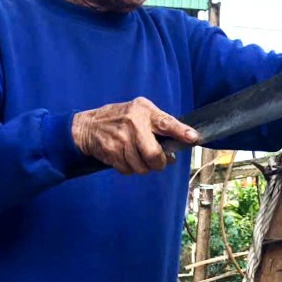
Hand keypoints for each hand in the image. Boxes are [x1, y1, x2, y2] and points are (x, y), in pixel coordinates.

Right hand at [72, 97, 199, 174]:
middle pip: (154, 154)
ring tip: (138, 157)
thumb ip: (159, 124)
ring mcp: (121, 139)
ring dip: (143, 167)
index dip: (181, 132)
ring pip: (141, 166)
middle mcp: (133, 124)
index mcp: (144, 112)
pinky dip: (130, 168)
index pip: (166, 122)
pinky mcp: (111, 151)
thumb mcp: (140, 111)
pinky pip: (128, 170)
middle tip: (159, 162)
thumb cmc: (121, 118)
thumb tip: (175, 148)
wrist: (88, 126)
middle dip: (159, 163)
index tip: (193, 138)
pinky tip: (125, 157)